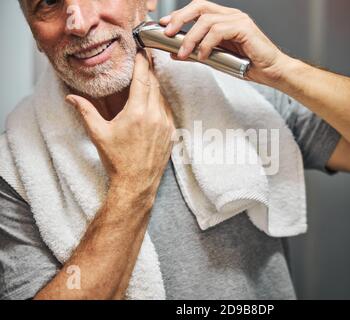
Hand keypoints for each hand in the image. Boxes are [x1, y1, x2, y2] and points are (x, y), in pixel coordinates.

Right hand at [66, 51, 175, 195]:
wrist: (136, 183)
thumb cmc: (117, 160)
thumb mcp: (99, 134)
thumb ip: (85, 111)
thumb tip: (70, 97)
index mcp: (138, 112)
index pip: (143, 78)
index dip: (142, 62)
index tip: (142, 50)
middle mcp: (156, 115)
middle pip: (154, 84)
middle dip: (148, 70)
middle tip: (144, 59)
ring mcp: (166, 124)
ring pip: (162, 96)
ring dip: (154, 86)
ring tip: (146, 78)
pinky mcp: (171, 133)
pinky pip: (166, 110)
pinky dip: (159, 102)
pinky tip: (151, 101)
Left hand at [160, 0, 290, 85]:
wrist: (272, 72)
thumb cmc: (249, 65)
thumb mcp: (217, 59)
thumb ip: (197, 53)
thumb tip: (175, 53)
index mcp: (225, 19)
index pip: (198, 9)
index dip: (179, 14)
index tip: (164, 25)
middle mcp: (231, 15)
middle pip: (199, 6)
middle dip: (180, 18)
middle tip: (168, 33)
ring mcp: (238, 20)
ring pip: (206, 21)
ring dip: (191, 38)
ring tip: (184, 53)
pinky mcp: (244, 28)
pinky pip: (218, 32)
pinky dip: (207, 44)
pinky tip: (203, 56)